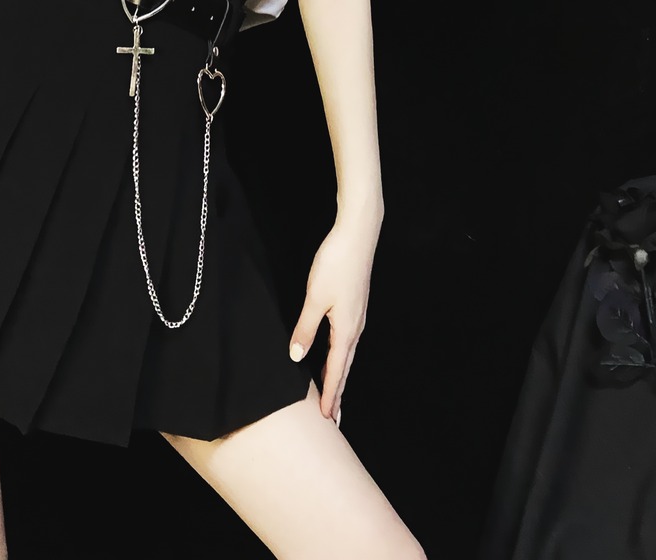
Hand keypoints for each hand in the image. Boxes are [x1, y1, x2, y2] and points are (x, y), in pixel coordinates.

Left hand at [287, 223, 374, 425]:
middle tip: (334, 418)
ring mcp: (357, 315)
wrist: (358, 235)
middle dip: (338, 392)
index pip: (337, 372)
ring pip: (345, 353)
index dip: (331, 396)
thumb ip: (306, 329)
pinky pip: (345, 339)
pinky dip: (338, 355)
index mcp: (347, 330)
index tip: (327, 420)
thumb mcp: (315, 298)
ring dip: (338, 374)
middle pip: (345, 367)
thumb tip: (297, 357)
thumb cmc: (336, 264)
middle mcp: (356, 327)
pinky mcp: (354, 304)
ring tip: (331, 392)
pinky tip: (332, 353)